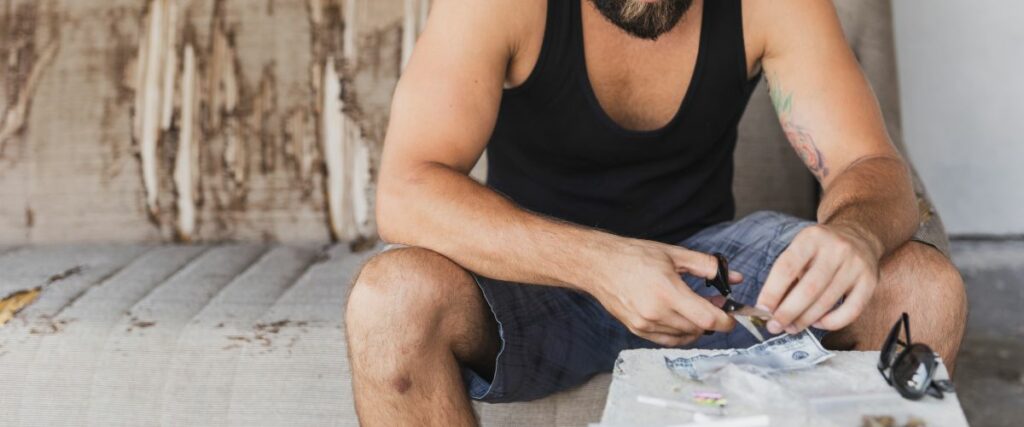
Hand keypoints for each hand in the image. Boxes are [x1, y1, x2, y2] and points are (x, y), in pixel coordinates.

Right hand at [586, 238, 741, 346]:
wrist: (600, 265)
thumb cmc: (634, 256)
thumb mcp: (674, 254)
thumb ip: (707, 266)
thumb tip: (735, 277)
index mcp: (667, 292)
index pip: (708, 319)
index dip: (726, 321)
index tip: (732, 315)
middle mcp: (656, 313)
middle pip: (698, 329)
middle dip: (712, 319)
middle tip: (714, 302)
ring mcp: (645, 325)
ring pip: (684, 336)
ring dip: (695, 325)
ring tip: (694, 306)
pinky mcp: (637, 330)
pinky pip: (668, 340)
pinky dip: (680, 332)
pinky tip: (680, 317)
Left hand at [756, 224, 881, 334]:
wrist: (858, 237)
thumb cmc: (820, 250)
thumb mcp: (800, 250)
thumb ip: (786, 277)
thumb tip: (769, 309)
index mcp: (811, 237)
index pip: (787, 267)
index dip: (772, 292)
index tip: (761, 310)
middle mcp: (836, 249)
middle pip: (808, 289)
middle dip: (788, 312)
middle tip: (775, 326)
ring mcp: (855, 265)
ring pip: (827, 302)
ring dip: (805, 320)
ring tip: (792, 327)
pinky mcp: (870, 281)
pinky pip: (850, 311)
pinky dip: (831, 322)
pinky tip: (818, 323)